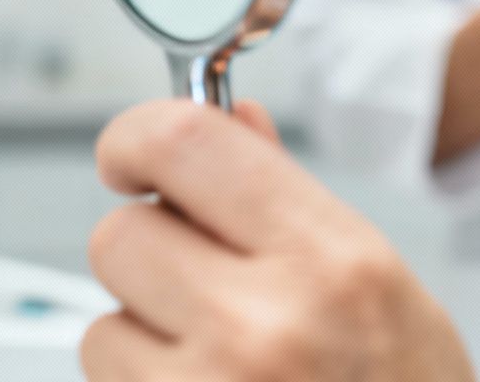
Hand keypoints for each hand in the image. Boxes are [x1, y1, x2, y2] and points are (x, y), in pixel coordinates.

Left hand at [81, 100, 474, 381]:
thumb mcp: (378, 279)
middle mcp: (266, 323)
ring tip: (220, 362)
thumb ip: (288, 197)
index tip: (137, 154)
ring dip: (143, 337)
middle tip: (204, 279)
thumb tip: (229, 122)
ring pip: (101, 324)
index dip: (138, 137)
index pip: (183, 145)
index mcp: (331, 259)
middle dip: (152, 251)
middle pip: (120, 234)